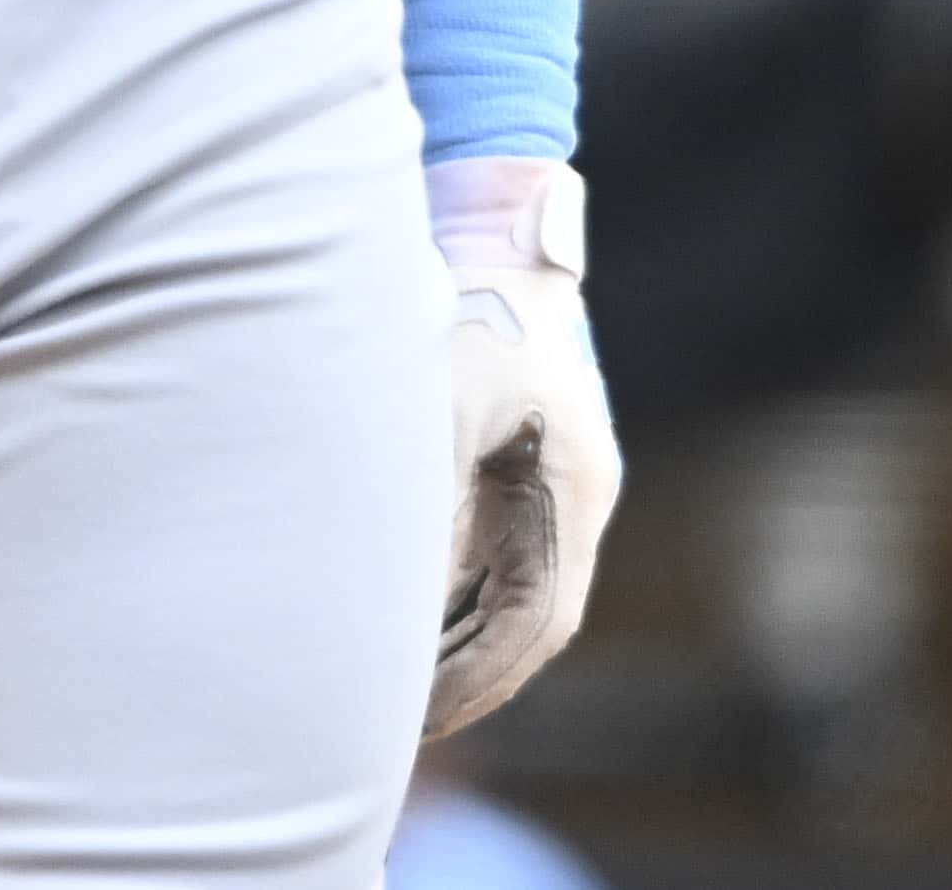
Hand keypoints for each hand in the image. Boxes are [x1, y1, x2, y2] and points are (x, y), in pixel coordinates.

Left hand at [427, 156, 617, 735]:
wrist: (491, 222)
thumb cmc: (465, 304)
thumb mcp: (437, 400)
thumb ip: (422, 499)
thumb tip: (391, 597)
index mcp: (572, 487)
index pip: (537, 622)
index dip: (480, 682)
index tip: (416, 722)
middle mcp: (569, 492)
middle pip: (525, 618)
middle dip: (463, 677)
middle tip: (390, 729)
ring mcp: (545, 476)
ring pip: (504, 589)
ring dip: (449, 641)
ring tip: (379, 692)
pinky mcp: (515, 458)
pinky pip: (486, 552)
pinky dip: (442, 594)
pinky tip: (390, 618)